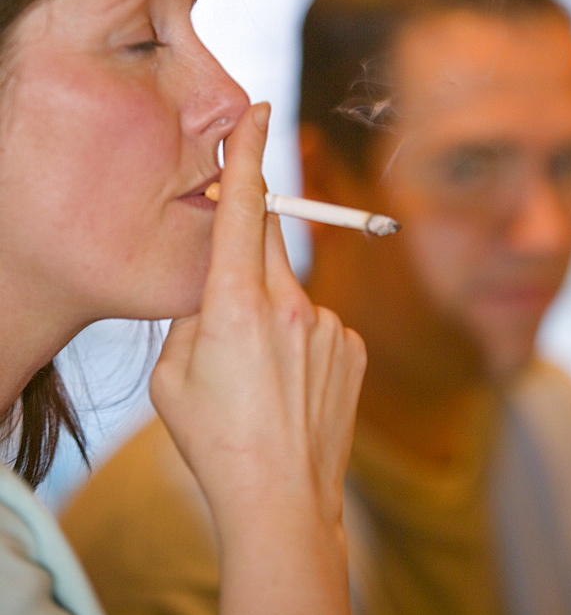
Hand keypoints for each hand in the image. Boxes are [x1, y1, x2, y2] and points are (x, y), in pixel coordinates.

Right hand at [150, 102, 365, 614]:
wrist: (281, 501)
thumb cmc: (215, 439)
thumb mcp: (173, 374)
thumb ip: (193, 314)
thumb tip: (215, 286)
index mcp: (237, 305)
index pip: (246, 208)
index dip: (249, 154)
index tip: (257, 112)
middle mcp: (291, 305)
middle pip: (270, 241)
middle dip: (247, 249)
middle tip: (232, 294)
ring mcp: (330, 325)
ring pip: (292, 290)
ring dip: (271, 311)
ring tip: (262, 374)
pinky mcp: (353, 346)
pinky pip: (319, 321)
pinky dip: (301, 338)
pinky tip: (291, 385)